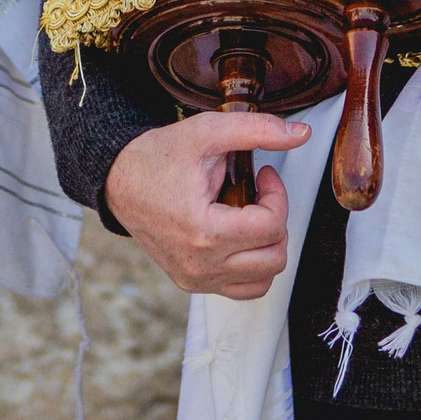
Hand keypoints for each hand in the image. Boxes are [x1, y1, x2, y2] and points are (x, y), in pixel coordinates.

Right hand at [106, 114, 310, 298]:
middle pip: (274, 256)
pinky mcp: (192, 283)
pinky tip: (240, 236)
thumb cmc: (158, 157)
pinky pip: (242, 289)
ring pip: (264, 279)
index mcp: (204, 231)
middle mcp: (200, 264)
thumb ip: (258, 130)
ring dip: (267, 246)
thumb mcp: (208, 132)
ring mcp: (196, 278)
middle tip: (258, 195)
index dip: (278, 195)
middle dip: (275, 220)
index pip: (271, 226)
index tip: (263, 175)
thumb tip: (301, 135)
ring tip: (249, 217)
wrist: (118, 179)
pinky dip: (252, 266)